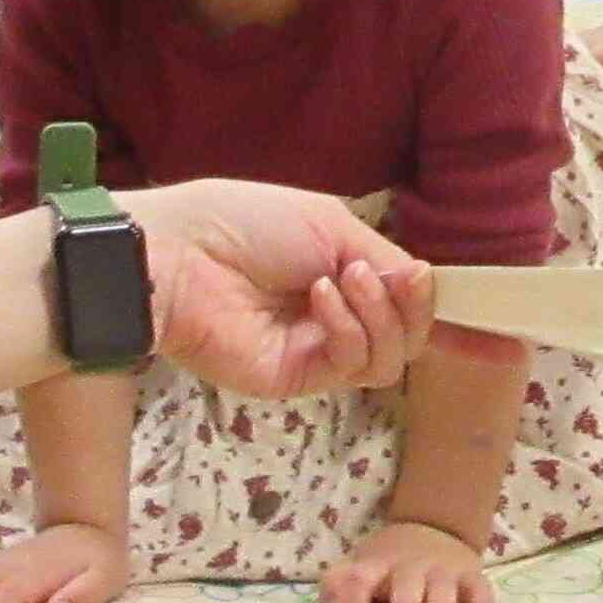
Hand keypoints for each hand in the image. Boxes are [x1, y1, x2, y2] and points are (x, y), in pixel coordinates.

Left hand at [119, 178, 432, 396]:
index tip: (417, 273)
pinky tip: (320, 298)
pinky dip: (348, 331)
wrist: (181, 254)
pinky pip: (350, 367)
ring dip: (378, 317)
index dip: (420, 295)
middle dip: (409, 308)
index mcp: (343, 278)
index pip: (403, 303)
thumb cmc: (246, 224)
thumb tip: (420, 282)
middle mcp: (336, 319)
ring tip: (341, 279)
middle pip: (406, 338)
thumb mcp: (330, 223)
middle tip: (380, 275)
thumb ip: (382, 258)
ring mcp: (316, 353)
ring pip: (387, 360)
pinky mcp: (297, 379)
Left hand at [325, 517, 494, 602]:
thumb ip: (340, 585)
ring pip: (442, 591)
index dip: (354, 601)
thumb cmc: (390, 562)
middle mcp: (413, 565)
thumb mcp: (360, 565)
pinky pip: (481, 591)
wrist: (434, 527)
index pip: (360, 578)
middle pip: (406, 588)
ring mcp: (445, 569)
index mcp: (378, 563)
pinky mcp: (472, 575)